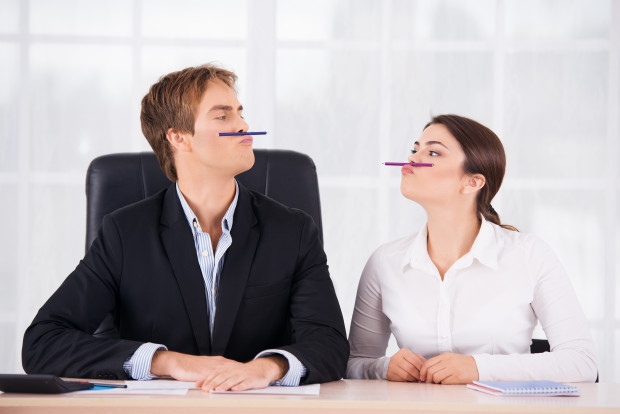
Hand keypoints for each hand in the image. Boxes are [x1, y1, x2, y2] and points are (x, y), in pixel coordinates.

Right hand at [151, 351, 288, 391]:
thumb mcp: (204, 368)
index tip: (251, 375)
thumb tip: (220, 377)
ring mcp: (212, 367)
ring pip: (228, 374)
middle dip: (244, 374)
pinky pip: (218, 378)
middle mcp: (217, 363)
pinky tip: (230, 387)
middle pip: (234, 369)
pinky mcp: (206, 372)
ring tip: (245, 385)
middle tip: (254, 380)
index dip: (243, 371)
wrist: (177, 363)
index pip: (234, 366)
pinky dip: (224, 382)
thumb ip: (213, 372)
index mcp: (218, 362)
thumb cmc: (188, 367)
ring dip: (236, 379)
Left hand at [196, 355, 288, 391]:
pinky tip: (235, 389)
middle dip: (214, 383)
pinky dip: (240, 386)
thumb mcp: (228, 373)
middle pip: (222, 377)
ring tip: (218, 390)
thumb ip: (215, 378)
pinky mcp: (251, 380)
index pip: (215, 373)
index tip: (199, 386)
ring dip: (225, 385)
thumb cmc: (242, 373)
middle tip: (206, 389)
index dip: (207, 379)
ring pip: (232, 380)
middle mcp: (234, 371)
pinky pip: (245, 383)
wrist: (260, 369)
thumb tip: (200, 384)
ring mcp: (243, 375)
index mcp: (227, 369)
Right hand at [387, 348, 426, 381]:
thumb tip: (428, 367)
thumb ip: (420, 360)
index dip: (422, 368)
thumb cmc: (404, 361)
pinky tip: (412, 379)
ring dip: (415, 378)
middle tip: (423, 378)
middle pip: (411, 368)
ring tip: (418, 379)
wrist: (390, 365)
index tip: (426, 373)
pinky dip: (410, 380)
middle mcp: (397, 357)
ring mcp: (393, 365)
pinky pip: (403, 378)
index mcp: (403, 351)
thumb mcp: (412, 357)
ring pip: (407, 374)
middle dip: (419, 374)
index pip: (415, 360)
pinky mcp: (391, 373)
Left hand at [419, 353, 478, 384]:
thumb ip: (440, 362)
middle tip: (430, 381)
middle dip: (428, 378)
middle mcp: (448, 361)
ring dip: (435, 382)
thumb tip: (427, 370)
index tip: (422, 377)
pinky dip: (443, 384)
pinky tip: (446, 382)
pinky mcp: (458, 376)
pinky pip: (444, 382)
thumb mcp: (450, 358)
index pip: (428, 363)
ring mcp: (453, 369)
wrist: (478, 366)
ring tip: (438, 382)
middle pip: (430, 371)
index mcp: (445, 356)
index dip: (422, 371)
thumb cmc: (463, 363)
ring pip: (436, 377)